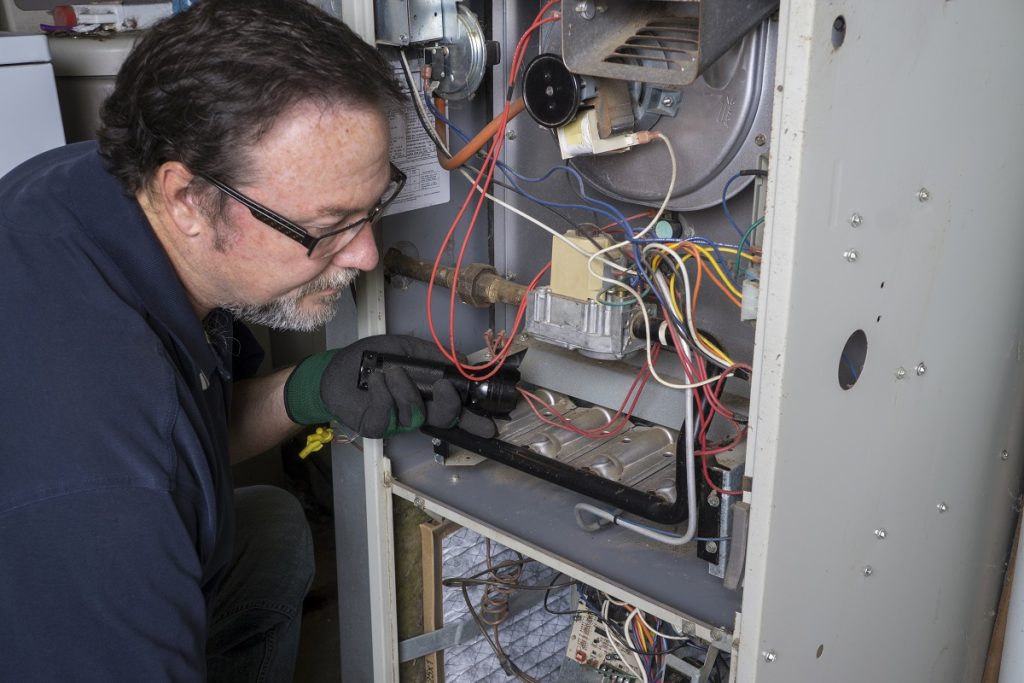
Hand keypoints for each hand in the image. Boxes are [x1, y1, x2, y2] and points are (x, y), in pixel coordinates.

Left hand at [284, 335, 495, 438]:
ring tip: (390, 372)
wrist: (337, 368)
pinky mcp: (376, 426)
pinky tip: (375, 381)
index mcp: (427, 395)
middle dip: (448, 405)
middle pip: (443, 419)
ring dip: (404, 389)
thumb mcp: (406, 348)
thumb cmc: (371, 358)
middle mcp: (416, 411)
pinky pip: (387, 414)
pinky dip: (382, 393)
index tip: (491, 425)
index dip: (473, 420)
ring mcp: (396, 422)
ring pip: (414, 414)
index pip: (455, 411)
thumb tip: (463, 359)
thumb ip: (434, 355)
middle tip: (444, 388)